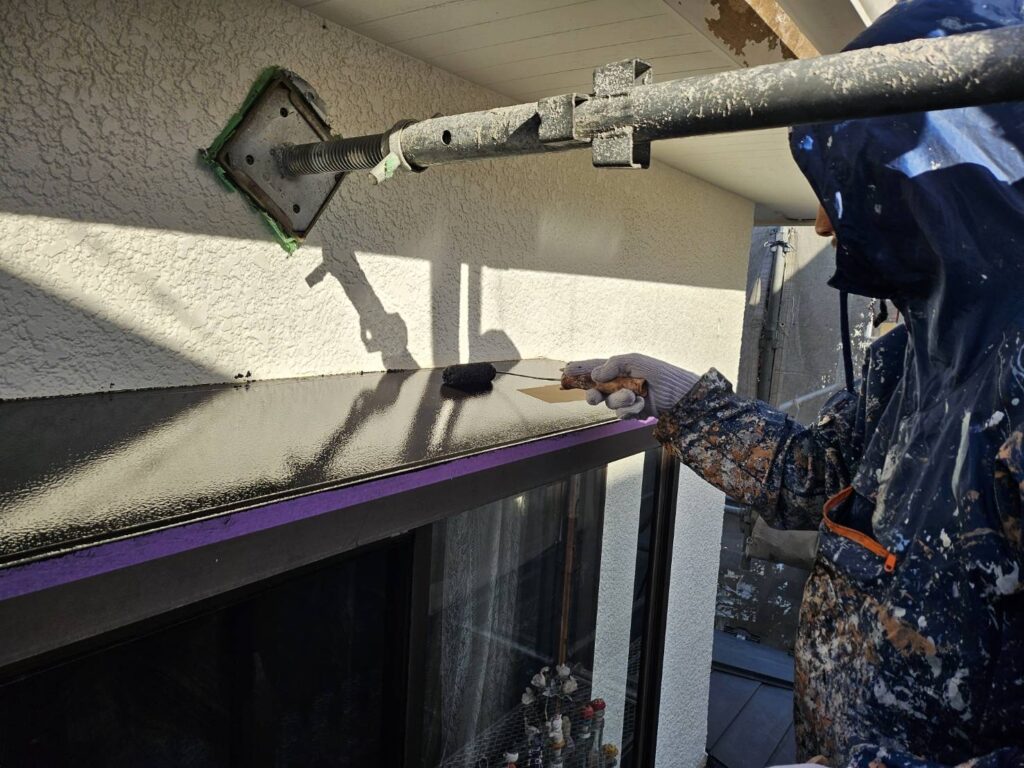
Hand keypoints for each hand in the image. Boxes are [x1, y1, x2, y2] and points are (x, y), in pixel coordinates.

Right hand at [563, 354, 698, 419]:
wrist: (679, 393)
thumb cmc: (659, 372)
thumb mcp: (635, 361)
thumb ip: (612, 365)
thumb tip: (594, 375)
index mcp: (617, 369)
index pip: (593, 368)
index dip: (579, 370)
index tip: (565, 370)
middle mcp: (618, 384)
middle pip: (595, 391)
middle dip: (592, 395)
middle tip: (594, 397)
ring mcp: (625, 399)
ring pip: (609, 404)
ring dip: (620, 400)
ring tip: (634, 395)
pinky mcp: (633, 412)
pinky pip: (622, 414)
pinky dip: (631, 410)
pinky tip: (642, 404)